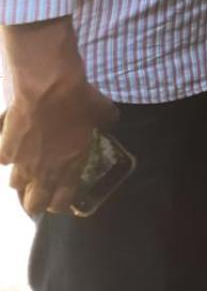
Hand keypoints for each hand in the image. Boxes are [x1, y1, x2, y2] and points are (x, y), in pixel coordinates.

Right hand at [0, 21, 117, 216]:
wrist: (48, 86)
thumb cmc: (78, 99)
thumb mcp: (102, 111)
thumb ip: (106, 122)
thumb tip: (112, 120)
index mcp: (70, 166)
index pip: (61, 202)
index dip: (61, 204)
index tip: (62, 199)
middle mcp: (44, 170)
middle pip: (32, 204)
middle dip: (35, 203)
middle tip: (39, 193)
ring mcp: (22, 162)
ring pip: (15, 184)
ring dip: (22, 177)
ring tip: (27, 165)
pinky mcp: (6, 149)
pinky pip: (4, 160)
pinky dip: (9, 154)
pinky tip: (15, 144)